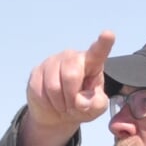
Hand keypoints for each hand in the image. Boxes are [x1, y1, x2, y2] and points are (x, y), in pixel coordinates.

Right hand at [18, 31, 114, 145]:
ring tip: (63, 106)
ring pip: (54, 85)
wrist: (57, 111)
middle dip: (72, 95)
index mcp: (92, 64)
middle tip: (73, 105)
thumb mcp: (94, 108)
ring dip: (59, 102)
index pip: (97, 52)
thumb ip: (95, 104)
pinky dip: (46, 103)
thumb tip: (80, 100)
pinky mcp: (36, 73)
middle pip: (72, 74)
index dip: (103, 44)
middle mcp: (72, 58)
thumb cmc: (81, 105)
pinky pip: (39, 90)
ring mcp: (52, 63)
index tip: (108, 34)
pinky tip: (50, 102)